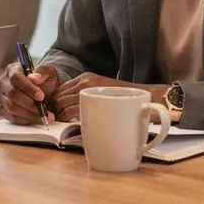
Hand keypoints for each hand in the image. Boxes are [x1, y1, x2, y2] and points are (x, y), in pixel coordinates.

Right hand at [0, 62, 59, 125]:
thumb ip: (43, 71)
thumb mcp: (49, 71)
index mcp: (12, 70)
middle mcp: (4, 83)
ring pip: (11, 107)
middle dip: (29, 103)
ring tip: (43, 115)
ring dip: (29, 113)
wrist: (46, 91)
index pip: (15, 78)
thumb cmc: (45, 80)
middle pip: (12, 94)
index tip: (40, 96)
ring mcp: (2, 97)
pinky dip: (25, 120)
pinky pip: (11, 117)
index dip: (28, 88)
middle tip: (43, 109)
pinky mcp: (3, 110)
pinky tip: (35, 118)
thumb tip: (34, 78)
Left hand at [51, 75, 170, 121]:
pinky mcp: (95, 99)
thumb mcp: (103, 96)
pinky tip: (74, 124)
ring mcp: (89, 88)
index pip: (59, 91)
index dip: (54, 104)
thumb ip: (87, 101)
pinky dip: (68, 119)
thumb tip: (65, 113)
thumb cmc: (126, 103)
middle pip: (57, 97)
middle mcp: (85, 81)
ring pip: (62, 104)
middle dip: (54, 110)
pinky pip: (72, 111)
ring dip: (59, 116)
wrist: (149, 99)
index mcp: (85, 78)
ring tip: (65, 124)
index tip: (56, 115)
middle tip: (59, 122)